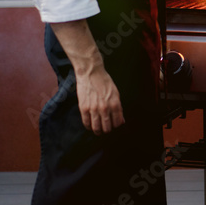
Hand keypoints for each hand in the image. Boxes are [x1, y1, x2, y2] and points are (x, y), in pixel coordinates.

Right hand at [49, 19, 125, 134]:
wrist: (91, 72)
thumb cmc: (104, 81)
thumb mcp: (115, 93)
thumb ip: (118, 107)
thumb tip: (121, 120)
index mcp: (115, 103)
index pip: (118, 122)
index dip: (116, 125)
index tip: (114, 126)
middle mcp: (105, 108)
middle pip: (107, 127)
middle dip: (107, 130)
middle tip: (106, 130)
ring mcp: (94, 108)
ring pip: (96, 127)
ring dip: (98, 131)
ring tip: (98, 131)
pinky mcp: (84, 108)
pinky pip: (86, 122)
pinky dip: (88, 126)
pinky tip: (90, 126)